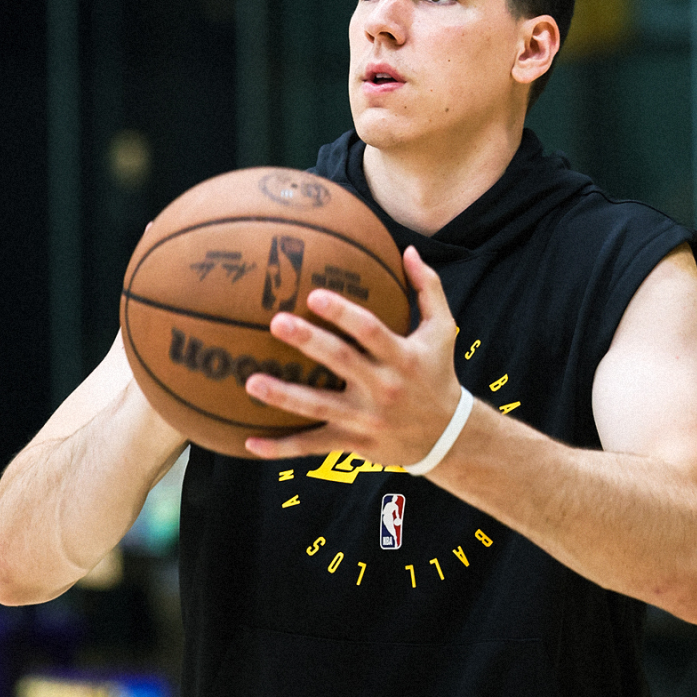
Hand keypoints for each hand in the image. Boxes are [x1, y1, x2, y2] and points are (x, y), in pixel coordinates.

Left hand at [244, 245, 461, 465]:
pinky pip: (312, 446)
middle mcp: (383, 388)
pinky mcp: (353, 443)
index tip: (314, 295)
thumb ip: (428, 288)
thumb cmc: (437, 373)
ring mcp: (366, 419)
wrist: (447, 435)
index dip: (344, 314)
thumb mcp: (443, 331)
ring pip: (319, 408)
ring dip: (284, 397)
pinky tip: (249, 441)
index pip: (371, 331)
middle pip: (342, 362)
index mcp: (402, 358)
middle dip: (309, 343)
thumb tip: (408, 249)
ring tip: (251, 382)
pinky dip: (281, 448)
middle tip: (277, 322)